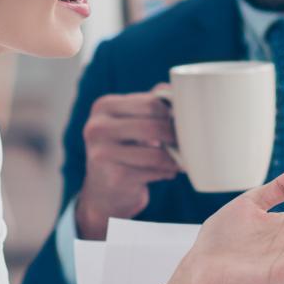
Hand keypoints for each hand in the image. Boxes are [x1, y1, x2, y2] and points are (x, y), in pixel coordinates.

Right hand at [76, 89, 179, 239]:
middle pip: (154, 126)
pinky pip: (154, 171)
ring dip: (174, 158)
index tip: (183, 124)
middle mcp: (97, 127)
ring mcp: (102, 153)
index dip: (172, 114)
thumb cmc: (125, 150)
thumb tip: (177, 91)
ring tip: (179, 160)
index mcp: (104, 106)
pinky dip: (168, 172)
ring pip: (156, 153)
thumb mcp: (131, 122)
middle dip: (175, 137)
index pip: (151, 103)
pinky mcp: (114, 177)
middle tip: (185, 144)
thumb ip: (151, 105)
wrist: (104, 192)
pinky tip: (167, 172)